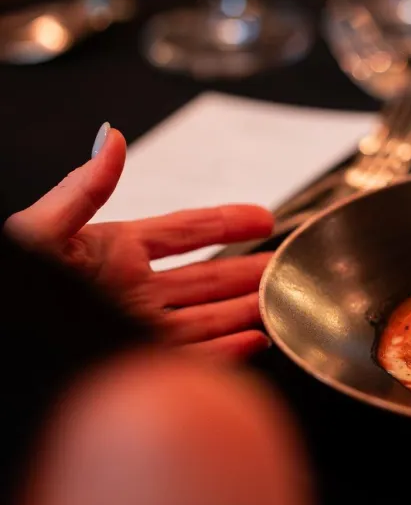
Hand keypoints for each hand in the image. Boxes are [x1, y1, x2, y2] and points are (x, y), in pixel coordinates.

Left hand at [3, 124, 274, 358]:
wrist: (7, 345)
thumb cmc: (13, 289)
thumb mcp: (40, 231)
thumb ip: (82, 189)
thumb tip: (112, 139)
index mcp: (113, 251)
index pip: (185, 232)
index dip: (226, 221)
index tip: (264, 216)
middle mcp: (132, 291)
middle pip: (207, 278)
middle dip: (249, 271)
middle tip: (288, 263)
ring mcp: (138, 329)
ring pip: (208, 318)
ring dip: (246, 309)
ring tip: (281, 302)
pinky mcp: (138, 365)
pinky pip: (193, 359)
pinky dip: (227, 353)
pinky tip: (255, 341)